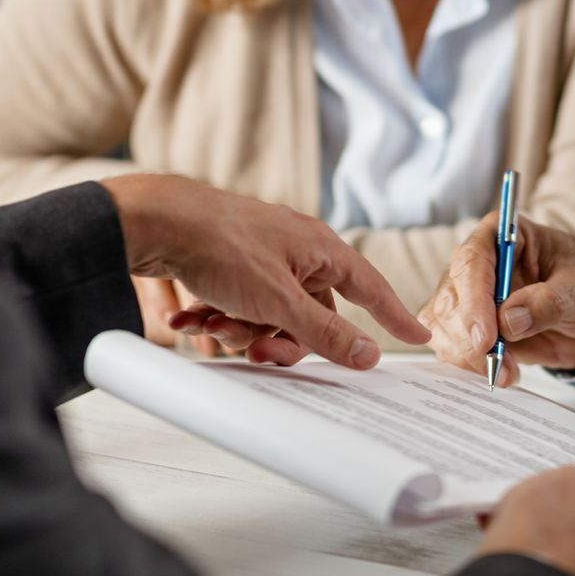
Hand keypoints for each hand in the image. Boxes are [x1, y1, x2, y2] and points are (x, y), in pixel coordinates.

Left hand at [104, 174, 428, 368]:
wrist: (156, 222)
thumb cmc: (219, 245)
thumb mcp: (279, 301)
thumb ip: (325, 332)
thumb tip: (367, 353)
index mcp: (320, 249)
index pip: (370, 288)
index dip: (394, 315)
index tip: (418, 337)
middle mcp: (296, 251)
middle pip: (311, 315)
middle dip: (281, 339)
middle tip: (259, 349)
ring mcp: (262, 258)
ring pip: (270, 316)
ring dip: (241, 330)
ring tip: (213, 323)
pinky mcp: (229, 266)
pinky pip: (238, 307)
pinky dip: (216, 318)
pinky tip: (190, 319)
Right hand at [421, 212, 574, 386]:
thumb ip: (548, 301)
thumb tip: (508, 320)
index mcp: (503, 234)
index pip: (473, 261)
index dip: (474, 300)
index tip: (486, 338)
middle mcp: (479, 262)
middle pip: (451, 297)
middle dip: (469, 337)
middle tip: (497, 365)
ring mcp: (470, 295)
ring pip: (443, 325)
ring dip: (468, 356)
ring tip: (507, 372)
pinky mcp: (469, 326)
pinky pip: (450, 345)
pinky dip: (468, 365)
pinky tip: (500, 372)